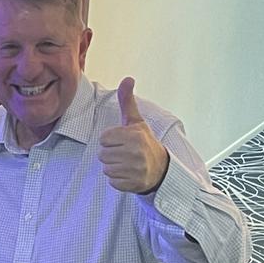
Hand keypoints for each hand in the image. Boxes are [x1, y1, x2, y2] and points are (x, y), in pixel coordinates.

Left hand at [98, 77, 169, 192]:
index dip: (110, 140)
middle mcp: (135, 153)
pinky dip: (118, 179)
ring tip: (126, 163)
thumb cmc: (144, 142)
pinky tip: (128, 174)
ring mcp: (135, 170)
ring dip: (113, 167)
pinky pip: (112, 182)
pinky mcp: (132, 184)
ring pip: (106, 168)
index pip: (103, 139)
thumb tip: (128, 78)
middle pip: (102, 154)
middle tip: (124, 153)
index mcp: (133, 136)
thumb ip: (127, 101)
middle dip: (111, 154)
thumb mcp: (135, 121)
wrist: (161, 168)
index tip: (122, 141)